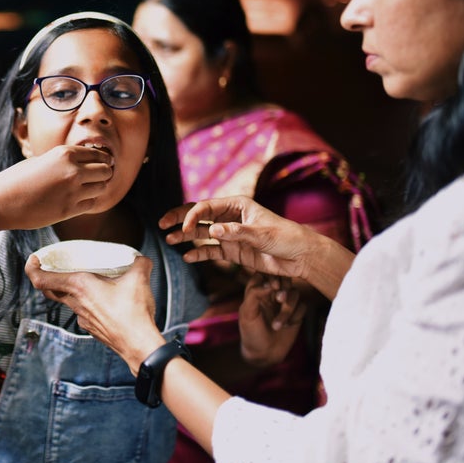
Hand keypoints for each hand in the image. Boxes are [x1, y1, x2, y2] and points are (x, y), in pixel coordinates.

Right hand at [0, 145, 115, 230]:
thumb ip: (64, 161)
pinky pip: (92, 203)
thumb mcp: (43, 159)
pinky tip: (80, 199)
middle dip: (104, 173)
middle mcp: (73, 170)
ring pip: (103, 187)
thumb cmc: (18, 178)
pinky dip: (89, 201)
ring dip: (98, 187)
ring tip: (87, 188)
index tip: (102, 163)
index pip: (98, 154)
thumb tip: (83, 165)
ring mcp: (73, 191)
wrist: (2, 201)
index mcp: (65, 153)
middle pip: (106, 170)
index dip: (103, 159)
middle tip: (98, 177)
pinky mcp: (70, 210)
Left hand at [25, 254, 163, 372]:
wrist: (138, 345)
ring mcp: (82, 318)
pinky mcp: (92, 328)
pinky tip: (100, 300)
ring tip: (83, 280)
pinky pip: (82, 312)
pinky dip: (85, 303)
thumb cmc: (132, 314)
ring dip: (69, 290)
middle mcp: (76, 303)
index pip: (42, 280)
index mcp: (79, 286)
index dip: (32, 268)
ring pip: (66, 301)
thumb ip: (140, 263)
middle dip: (47, 277)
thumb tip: (141, 260)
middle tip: (53, 266)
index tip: (34, 260)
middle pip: (50, 290)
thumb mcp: (139, 279)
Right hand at [159, 196, 315, 280]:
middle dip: (180, 219)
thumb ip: (236, 233)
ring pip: (202, 233)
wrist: (302, 257)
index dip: (191, 216)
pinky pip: (211, 251)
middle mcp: (230, 217)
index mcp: (237, 205)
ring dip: (186, 236)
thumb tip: (213, 231)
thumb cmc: (286, 237)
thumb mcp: (262, 234)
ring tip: (169, 240)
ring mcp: (230, 234)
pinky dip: (199, 253)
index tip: (183, 229)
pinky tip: (187, 256)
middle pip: (199, 216)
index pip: (206, 207)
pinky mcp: (234, 251)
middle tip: (161, 224)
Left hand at [238, 272, 305, 366]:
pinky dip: (296, 315)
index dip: (271, 276)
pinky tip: (287, 326)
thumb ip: (254, 294)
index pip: (266, 272)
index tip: (273, 287)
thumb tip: (268, 284)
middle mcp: (272, 293)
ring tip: (276, 326)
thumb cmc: (251, 332)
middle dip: (284, 289)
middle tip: (279, 299)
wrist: (264, 354)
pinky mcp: (296, 313)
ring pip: (294, 294)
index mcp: (257, 290)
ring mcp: (285, 302)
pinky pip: (303, 306)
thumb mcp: (247, 313)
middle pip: (284, 279)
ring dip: (287, 309)